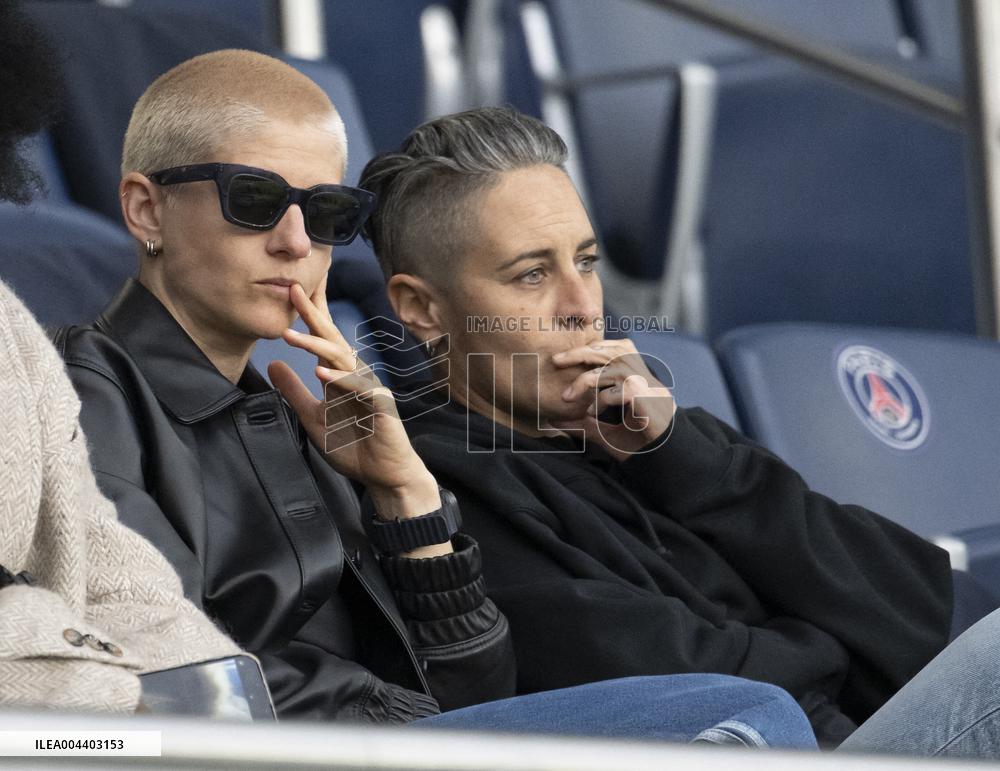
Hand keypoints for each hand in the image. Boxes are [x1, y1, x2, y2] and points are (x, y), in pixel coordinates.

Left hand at [267, 277, 443, 534]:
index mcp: (339, 374)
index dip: (308, 314)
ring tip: (291, 335)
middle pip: (332, 338)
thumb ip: (294, 391)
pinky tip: (321, 373)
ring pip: (342, 359)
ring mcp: (369, 387)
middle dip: (312, 313)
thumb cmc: (354, 445)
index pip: (322, 338)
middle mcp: (355, 374)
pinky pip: (359, 388)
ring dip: (316, 345)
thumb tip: (272, 363)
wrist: (384, 474)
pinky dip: (340, 379)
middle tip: (293, 289)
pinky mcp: (380, 406)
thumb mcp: (313, 417)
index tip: (291, 289)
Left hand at [549, 339, 674, 460]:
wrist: (666, 450)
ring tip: (567, 398)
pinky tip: (592, 413)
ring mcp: (640, 381)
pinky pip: (610, 394)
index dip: (585, 348)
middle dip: (576, 353)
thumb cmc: (638, 437)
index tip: (561, 357)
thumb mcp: (604, 429)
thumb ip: (581, 423)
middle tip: (555, 361)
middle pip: (603, 351)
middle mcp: (637, 371)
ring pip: (604, 371)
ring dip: (582, 383)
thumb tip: (553, 422)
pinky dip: (597, 404)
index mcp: (632, 371)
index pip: (606, 349)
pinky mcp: (640, 394)